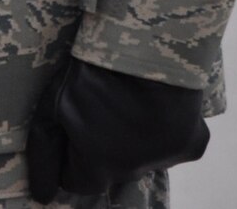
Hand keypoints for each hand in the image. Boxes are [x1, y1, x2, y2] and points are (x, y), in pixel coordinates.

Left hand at [27, 59, 208, 203]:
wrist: (149, 43)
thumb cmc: (93, 72)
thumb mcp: (54, 106)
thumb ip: (45, 152)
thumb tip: (42, 198)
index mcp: (99, 165)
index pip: (79, 180)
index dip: (72, 154)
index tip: (75, 126)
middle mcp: (134, 171)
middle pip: (111, 169)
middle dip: (104, 145)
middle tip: (102, 105)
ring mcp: (167, 160)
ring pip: (143, 158)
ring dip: (135, 138)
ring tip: (130, 100)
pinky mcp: (194, 144)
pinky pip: (175, 146)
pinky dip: (167, 131)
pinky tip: (158, 104)